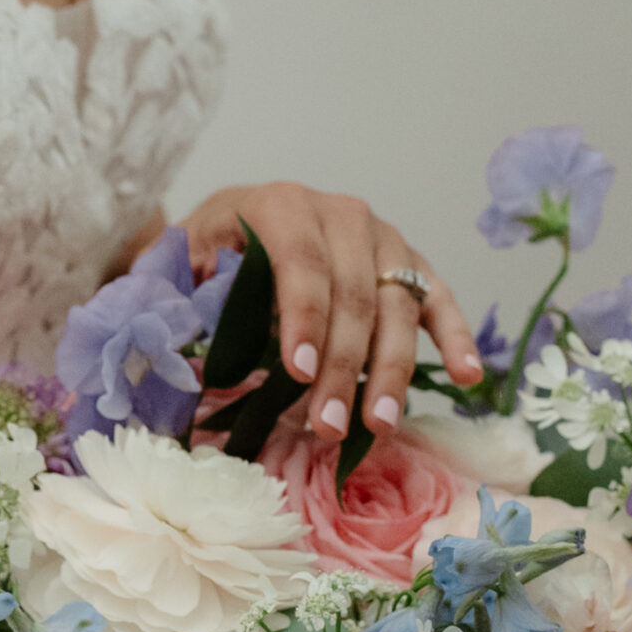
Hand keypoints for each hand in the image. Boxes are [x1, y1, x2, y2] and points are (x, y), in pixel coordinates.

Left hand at [179, 184, 481, 440]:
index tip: (300, 373)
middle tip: (328, 426)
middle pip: (354, 293)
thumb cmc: (211, 251)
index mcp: (281, 205)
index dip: (305, 317)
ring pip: (397, 304)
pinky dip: (454, 335)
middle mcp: (340, 213)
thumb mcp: (180, 258)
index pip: (301, 261)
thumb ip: (171, 289)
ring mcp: (382, 237)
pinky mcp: (409, 262)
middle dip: (344, 365)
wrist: (242, 221)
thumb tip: (162, 335)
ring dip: (392, 369)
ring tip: (381, 424)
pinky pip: (437, 298)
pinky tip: (469, 376)